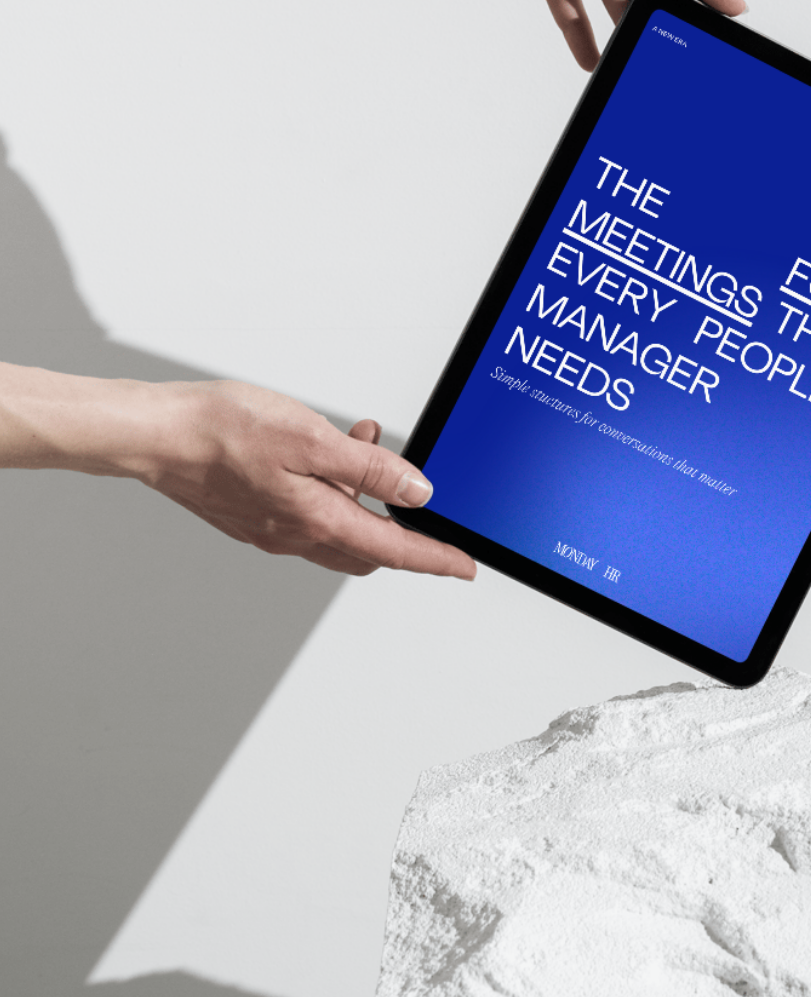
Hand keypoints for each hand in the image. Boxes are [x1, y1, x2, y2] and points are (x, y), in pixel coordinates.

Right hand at [136, 380, 475, 580]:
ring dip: (362, 500)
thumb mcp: (312, 437)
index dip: (435, 558)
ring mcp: (271, 530)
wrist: (158, 436)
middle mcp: (295, 535)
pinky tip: (325, 455)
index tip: (465, 566)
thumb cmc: (224, 430)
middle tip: (417, 495)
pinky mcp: (252, 517)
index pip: (394, 550)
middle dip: (400, 530)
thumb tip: (417, 492)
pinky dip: (331, 493)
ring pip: (337, 531)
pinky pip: (308, 517)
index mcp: (316, 519)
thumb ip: (370, 468)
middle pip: (368, 550)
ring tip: (365, 446)